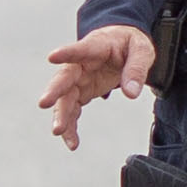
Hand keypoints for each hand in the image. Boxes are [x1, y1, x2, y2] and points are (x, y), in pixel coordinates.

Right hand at [42, 22, 154, 146]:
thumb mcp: (142, 51)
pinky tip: (72, 142)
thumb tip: (131, 93)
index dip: (67, 53)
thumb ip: (137, 69)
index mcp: (96, 46)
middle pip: (65, 77)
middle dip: (54, 90)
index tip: (52, 56)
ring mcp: (79, 79)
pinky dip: (71, 126)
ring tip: (58, 131)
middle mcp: (81, 64)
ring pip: (65, 98)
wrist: (121, 44)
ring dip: (61, 114)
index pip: (81, 49)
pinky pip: (72, 110)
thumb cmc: (129, 44)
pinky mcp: (81, 92)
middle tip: (44, 103)